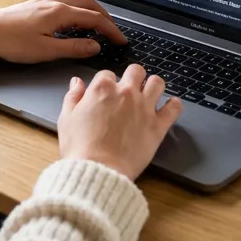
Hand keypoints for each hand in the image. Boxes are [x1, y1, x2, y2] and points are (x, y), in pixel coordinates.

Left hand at [0, 0, 125, 63]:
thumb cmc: (11, 42)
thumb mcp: (45, 51)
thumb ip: (73, 47)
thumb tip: (95, 46)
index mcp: (60, 13)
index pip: (95, 19)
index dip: (111, 30)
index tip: (121, 40)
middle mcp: (56, 2)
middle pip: (90, 4)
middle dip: (106, 17)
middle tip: (115, 32)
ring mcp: (47, 0)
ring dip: (94, 9)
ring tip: (100, 23)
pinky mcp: (39, 3)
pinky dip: (80, 6)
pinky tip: (76, 15)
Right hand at [58, 65, 182, 180]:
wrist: (98, 170)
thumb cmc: (80, 148)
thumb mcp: (66, 118)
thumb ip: (73, 96)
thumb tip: (76, 82)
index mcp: (102, 89)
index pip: (107, 74)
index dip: (106, 84)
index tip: (106, 94)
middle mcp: (126, 93)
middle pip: (136, 71)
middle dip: (132, 77)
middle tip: (130, 89)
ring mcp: (144, 107)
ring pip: (157, 83)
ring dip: (153, 86)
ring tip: (150, 94)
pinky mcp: (157, 126)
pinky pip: (174, 108)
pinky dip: (173, 105)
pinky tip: (170, 106)